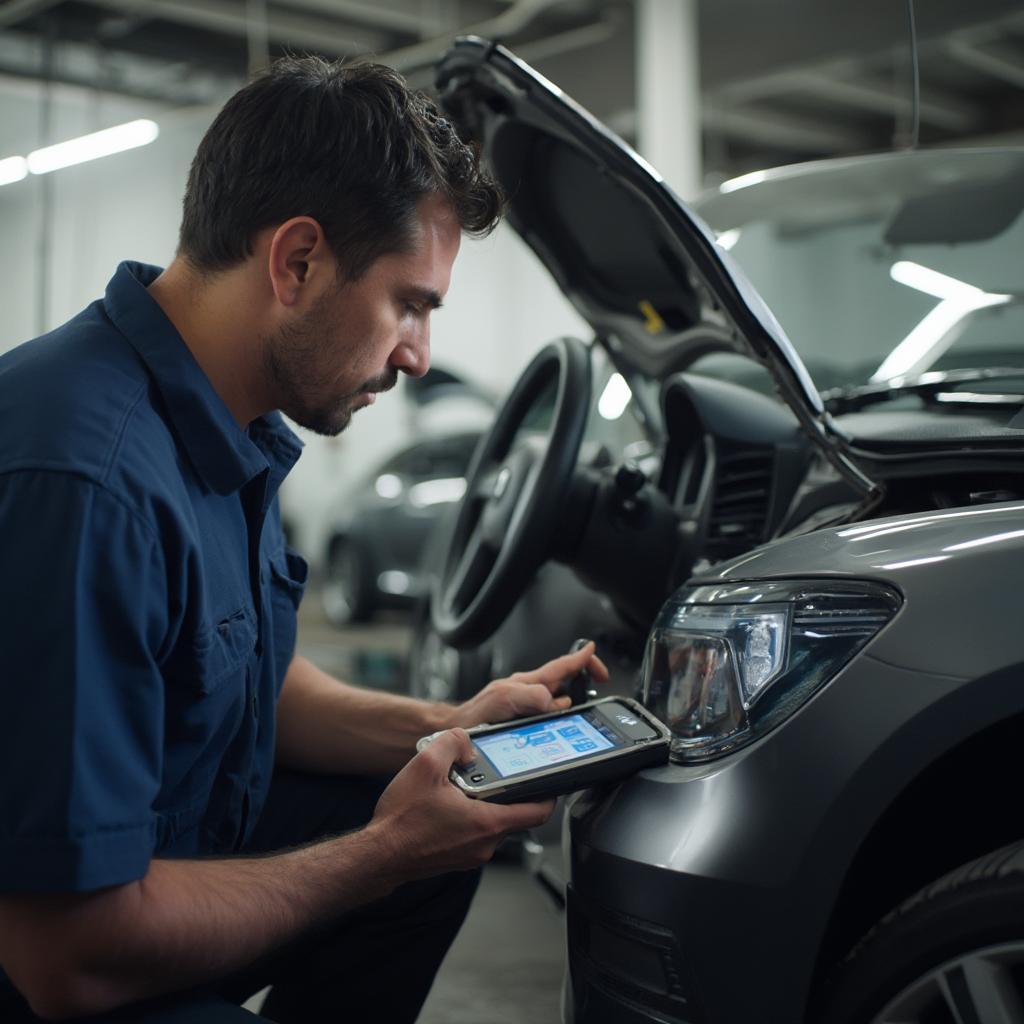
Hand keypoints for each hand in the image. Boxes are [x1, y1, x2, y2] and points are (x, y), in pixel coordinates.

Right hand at [368, 729, 554, 882]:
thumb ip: (453, 742)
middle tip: (498, 772)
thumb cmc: (401, 820)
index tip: (551, 778)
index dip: (550, 792)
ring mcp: (472, 855)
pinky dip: (471, 816)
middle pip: (516, 815)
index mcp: (487, 822)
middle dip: (510, 791)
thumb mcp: (425, 764)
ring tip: (465, 785)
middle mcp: (485, 843)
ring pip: (494, 824)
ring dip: (487, 804)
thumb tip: (467, 744)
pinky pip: (475, 834)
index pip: (539, 811)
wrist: (377, 855)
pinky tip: (449, 803)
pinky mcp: (457, 858)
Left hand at [450, 641, 609, 729]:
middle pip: (563, 678)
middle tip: (599, 679)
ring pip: (557, 696)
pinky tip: (562, 722)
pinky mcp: (523, 718)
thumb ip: (532, 695)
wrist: (458, 731)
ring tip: (585, 702)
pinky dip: (560, 714)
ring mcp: (526, 704)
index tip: (593, 652)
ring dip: (573, 697)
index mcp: (527, 682)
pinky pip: (548, 713)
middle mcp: (528, 690)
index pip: (561, 666)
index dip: (581, 659)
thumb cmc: (475, 715)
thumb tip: (557, 701)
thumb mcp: (505, 698)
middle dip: (583, 676)